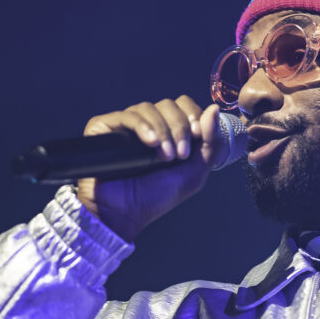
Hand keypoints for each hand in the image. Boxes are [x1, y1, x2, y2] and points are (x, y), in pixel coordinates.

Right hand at [76, 96, 226, 240]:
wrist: (124, 213)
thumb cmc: (156, 197)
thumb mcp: (194, 173)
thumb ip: (210, 143)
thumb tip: (214, 109)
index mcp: (169, 132)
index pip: (184, 105)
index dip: (193, 115)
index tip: (197, 135)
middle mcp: (148, 125)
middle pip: (169, 104)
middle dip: (180, 127)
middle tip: (181, 154)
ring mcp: (126, 125)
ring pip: (149, 108)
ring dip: (164, 130)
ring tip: (165, 156)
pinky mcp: (105, 127)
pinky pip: (127, 116)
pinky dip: (143, 126)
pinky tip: (151, 143)